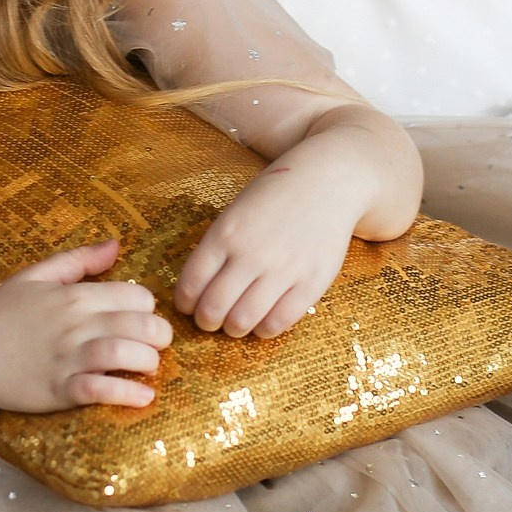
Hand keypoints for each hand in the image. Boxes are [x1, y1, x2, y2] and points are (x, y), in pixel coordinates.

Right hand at [0, 240, 171, 411]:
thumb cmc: (0, 314)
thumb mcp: (35, 275)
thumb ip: (78, 259)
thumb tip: (116, 245)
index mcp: (73, 295)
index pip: (136, 295)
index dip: (146, 308)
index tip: (140, 320)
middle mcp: (75, 324)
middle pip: (139, 324)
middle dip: (158, 336)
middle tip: (154, 345)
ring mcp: (67, 358)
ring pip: (124, 354)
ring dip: (147, 362)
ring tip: (147, 369)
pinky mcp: (58, 389)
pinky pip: (100, 390)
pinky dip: (126, 394)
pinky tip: (141, 397)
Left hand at [174, 163, 358, 339]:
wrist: (327, 181)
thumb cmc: (276, 196)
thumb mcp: (235, 212)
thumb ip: (218, 248)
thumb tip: (198, 290)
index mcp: (225, 234)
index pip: (191, 283)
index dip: (184, 303)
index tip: (188, 307)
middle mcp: (251, 254)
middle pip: (213, 308)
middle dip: (206, 321)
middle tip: (210, 321)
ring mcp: (283, 269)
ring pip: (243, 321)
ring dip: (233, 329)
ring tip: (236, 324)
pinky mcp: (311, 282)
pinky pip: (279, 322)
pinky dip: (264, 330)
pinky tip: (262, 323)